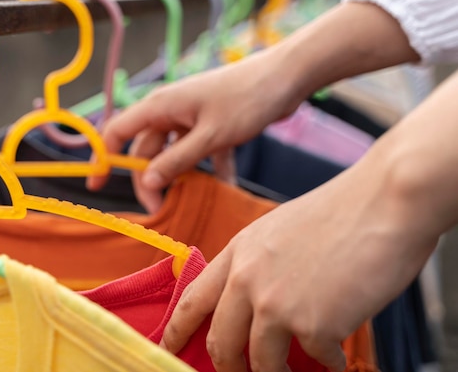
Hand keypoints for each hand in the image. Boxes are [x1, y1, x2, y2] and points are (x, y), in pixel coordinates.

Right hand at [87, 48, 301, 212]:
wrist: (287, 76)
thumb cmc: (246, 100)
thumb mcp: (210, 137)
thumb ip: (176, 161)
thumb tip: (146, 183)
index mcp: (160, 106)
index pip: (116, 132)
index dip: (102, 157)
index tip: (97, 186)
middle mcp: (171, 110)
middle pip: (147, 150)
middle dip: (151, 179)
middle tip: (161, 209)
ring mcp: (192, 116)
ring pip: (174, 153)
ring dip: (181, 177)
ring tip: (191, 203)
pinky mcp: (213, 123)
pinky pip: (202, 151)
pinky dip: (211, 170)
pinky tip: (225, 189)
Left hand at [159, 151, 439, 371]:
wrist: (387, 199)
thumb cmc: (343, 212)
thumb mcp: (279, 230)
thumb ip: (259, 265)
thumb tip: (255, 305)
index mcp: (239, 252)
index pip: (192, 300)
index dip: (175, 331)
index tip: (167, 349)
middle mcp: (248, 279)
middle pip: (221, 342)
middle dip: (229, 367)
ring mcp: (276, 302)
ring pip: (261, 362)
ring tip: (297, 369)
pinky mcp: (312, 323)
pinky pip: (315, 360)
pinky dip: (328, 363)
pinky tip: (339, 353)